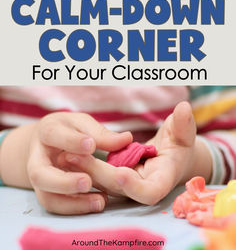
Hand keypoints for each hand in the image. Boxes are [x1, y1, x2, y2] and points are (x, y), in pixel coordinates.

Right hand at [26, 112, 131, 213]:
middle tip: (87, 182)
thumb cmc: (69, 130)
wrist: (46, 142)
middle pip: (39, 174)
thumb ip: (101, 133)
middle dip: (63, 182)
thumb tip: (126, 139)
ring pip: (47, 197)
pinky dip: (77, 208)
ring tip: (100, 200)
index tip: (91, 145)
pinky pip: (57, 206)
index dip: (72, 142)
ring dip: (72, 202)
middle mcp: (37, 158)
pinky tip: (98, 203)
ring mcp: (40, 180)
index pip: (53, 135)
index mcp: (47, 132)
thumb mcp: (82, 124)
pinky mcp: (47, 194)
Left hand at [63, 102, 211, 204]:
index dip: (135, 186)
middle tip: (78, 156)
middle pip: (119, 188)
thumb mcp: (183, 133)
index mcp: (162, 180)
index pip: (149, 193)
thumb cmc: (179, 143)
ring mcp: (127, 184)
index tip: (121, 172)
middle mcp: (142, 187)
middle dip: (99, 173)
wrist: (170, 156)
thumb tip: (184, 107)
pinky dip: (84, 166)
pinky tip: (68, 152)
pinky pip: (98, 175)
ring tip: (67, 153)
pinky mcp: (115, 178)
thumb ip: (183, 124)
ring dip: (85, 170)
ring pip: (103, 183)